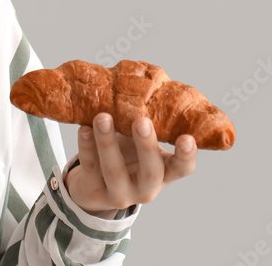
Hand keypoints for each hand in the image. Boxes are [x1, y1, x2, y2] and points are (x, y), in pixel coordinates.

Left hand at [64, 113, 196, 218]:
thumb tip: (144, 79)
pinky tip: (84, 128)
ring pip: (114, 170)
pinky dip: (86, 146)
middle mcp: (146, 187)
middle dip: (145, 146)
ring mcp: (120, 192)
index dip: (186, 155)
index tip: (188, 138)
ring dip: (108, 143)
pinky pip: (90, 167)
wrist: (94, 186)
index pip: (182, 168)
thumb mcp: (139, 142)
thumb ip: (145, 121)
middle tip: (141, 121)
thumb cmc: (125, 155)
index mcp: (163, 173)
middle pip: (150, 171)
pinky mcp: (94, 191)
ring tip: (102, 117)